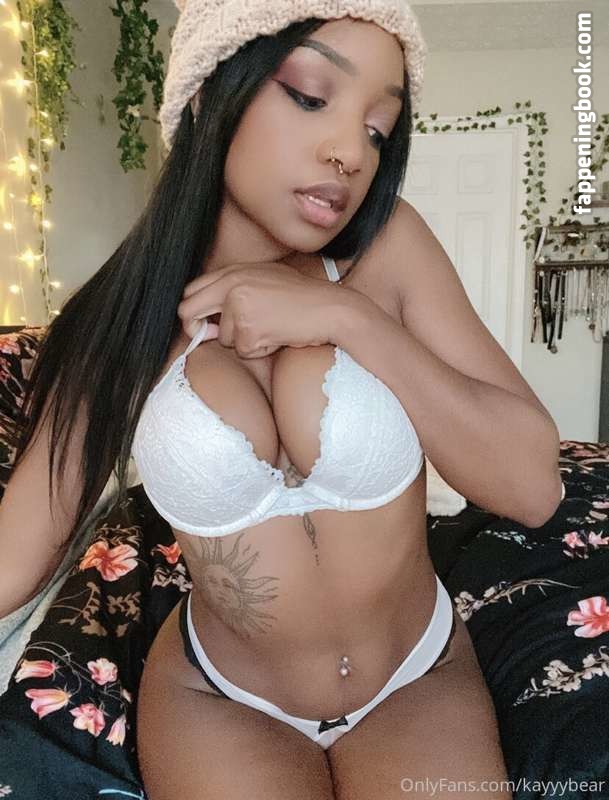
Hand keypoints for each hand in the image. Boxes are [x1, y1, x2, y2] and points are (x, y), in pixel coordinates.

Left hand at [177, 261, 348, 357]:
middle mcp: (232, 285)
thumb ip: (235, 295)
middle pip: (188, 310)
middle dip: (194, 329)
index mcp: (234, 271)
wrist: (331, 308)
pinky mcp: (249, 328)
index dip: (194, 310)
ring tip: (271, 329)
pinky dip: (261, 350)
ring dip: (245, 342)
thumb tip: (208, 327)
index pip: (193, 289)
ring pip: (224, 338)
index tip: (205, 323)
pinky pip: (244, 351)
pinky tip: (279, 336)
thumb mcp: (266, 282)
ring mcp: (239, 306)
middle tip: (209, 337)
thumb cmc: (304, 297)